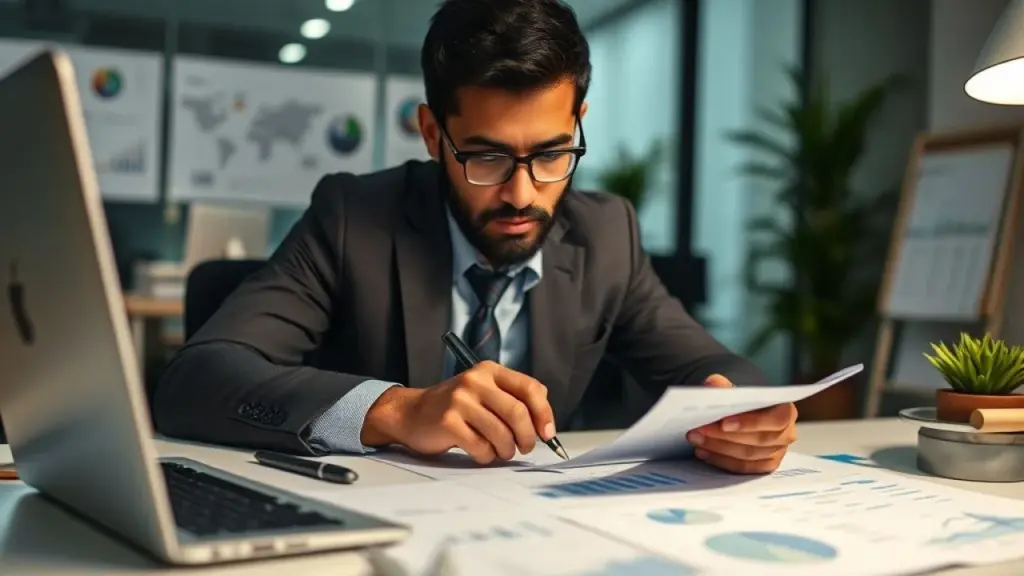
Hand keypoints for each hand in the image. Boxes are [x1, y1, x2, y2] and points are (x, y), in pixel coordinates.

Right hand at [361, 361, 555, 464]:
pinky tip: (481, 453)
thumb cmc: (454, 408)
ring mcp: (460, 401)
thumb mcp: (484, 392)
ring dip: (507, 450)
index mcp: (489, 371)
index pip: (530, 388)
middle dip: (528, 437)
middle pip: (518, 412)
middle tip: (525, 448)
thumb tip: (545, 425)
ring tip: (502, 452)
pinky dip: (487, 456)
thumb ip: (512, 399)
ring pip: (501, 433)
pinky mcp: (448, 422)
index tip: (548, 434)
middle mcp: (475, 381)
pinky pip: (481, 447)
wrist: (410, 413)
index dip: (544, 414)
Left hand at [686, 374, 797, 473]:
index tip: (723, 424)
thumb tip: (711, 384)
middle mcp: (786, 434)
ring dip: (718, 448)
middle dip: (724, 436)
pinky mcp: (765, 466)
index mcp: (786, 411)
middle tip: (699, 430)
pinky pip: (743, 468)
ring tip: (696, 440)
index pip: (776, 420)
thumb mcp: (734, 389)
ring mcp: (777, 453)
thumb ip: (724, 385)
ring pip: (748, 455)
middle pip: (758, 440)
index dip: (750, 423)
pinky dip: (721, 460)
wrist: (745, 413)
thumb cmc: (743, 401)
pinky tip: (703, 452)